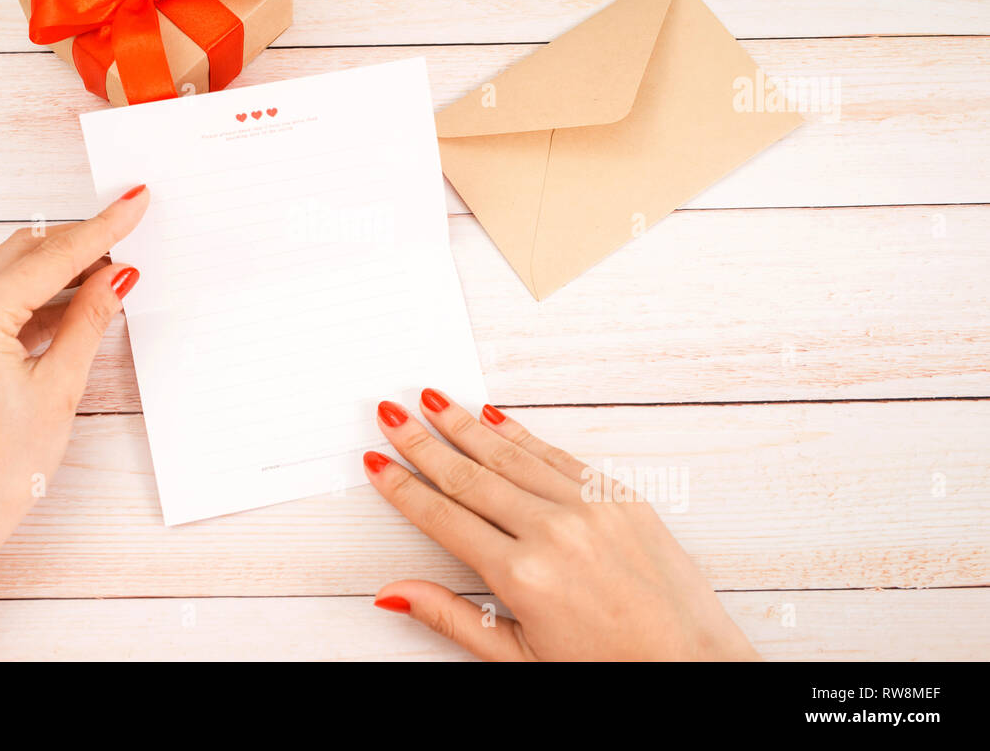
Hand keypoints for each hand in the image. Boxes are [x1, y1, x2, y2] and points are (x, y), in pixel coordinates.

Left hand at [0, 183, 148, 549]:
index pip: (51, 257)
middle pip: (27, 250)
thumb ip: (89, 320)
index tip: (134, 201)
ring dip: (61, 267)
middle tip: (131, 235)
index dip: (101, 229)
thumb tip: (117, 276)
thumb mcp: (59, 387)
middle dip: (81, 243)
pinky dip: (39, 293)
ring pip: (12, 268)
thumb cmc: (1, 467)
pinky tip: (78, 300)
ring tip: (113, 273)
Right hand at [362, 389, 757, 660]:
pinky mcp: (620, 498)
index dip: (404, 488)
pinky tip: (494, 419)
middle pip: (469, 476)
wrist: (691, 665)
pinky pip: (558, 456)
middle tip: (391, 413)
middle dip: (423, 442)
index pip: (444, 518)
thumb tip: (396, 592)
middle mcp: (554, 531)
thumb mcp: (519, 656)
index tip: (378, 463)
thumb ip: (451, 617)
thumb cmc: (609, 668)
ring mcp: (590, 508)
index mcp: (522, 575)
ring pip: (511, 455)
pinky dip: (522, 435)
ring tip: (433, 401)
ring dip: (465, 425)